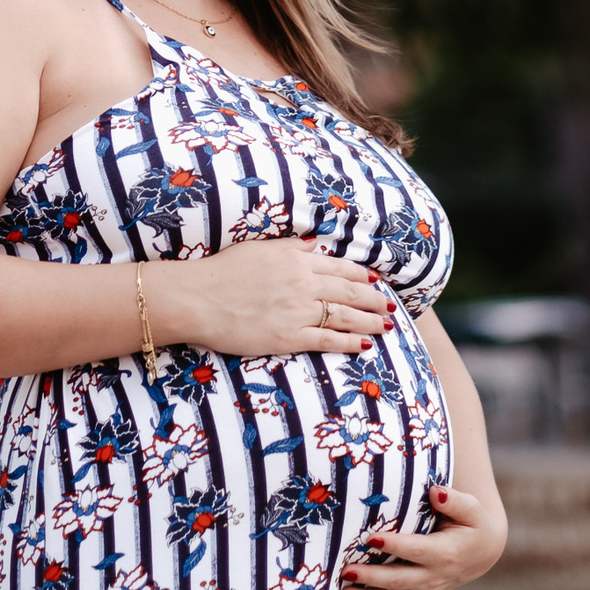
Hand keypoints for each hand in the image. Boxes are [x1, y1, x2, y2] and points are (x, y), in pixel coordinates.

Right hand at [154, 236, 394, 356]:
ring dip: (369, 321)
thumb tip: (315, 244)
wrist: (199, 298)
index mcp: (297, 260)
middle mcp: (303, 284)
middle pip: (350, 291)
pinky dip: (349, 343)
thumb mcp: (260, 248)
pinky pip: (327, 341)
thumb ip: (291, 247)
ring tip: (386, 325)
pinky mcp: (288, 338)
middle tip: (390, 305)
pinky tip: (364, 345)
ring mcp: (298, 312)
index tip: (375, 281)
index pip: (341, 267)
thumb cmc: (224, 271)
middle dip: (374, 299)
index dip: (362, 276)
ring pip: (344, 316)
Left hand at [339, 484, 505, 589]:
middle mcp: (434, 576)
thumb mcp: (471, 509)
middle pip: (398, 579)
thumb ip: (454, 500)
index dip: (392, 544)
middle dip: (371, 576)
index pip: (414, 549)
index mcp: (444, 553)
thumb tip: (434, 491)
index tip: (370, 537)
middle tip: (346, 570)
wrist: (481, 552)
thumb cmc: (472, 524)